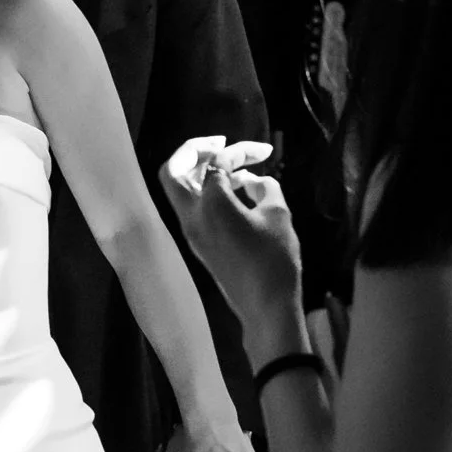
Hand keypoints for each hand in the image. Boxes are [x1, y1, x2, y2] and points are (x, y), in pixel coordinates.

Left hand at [158, 135, 299, 324]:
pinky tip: (236, 194)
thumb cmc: (275, 259)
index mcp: (209, 204)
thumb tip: (252, 181)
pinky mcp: (199, 244)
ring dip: (202, 173)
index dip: (241, 151)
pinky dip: (208, 193)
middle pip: (174, 171)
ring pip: (181, 191)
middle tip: (221, 146)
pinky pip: (193, 208)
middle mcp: (191, 216)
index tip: (263, 151)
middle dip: (194, 152)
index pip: (216, 162)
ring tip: (236, 170)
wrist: (265, 306)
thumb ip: (264, 187)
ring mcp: (191, 232)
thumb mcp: (278, 213)